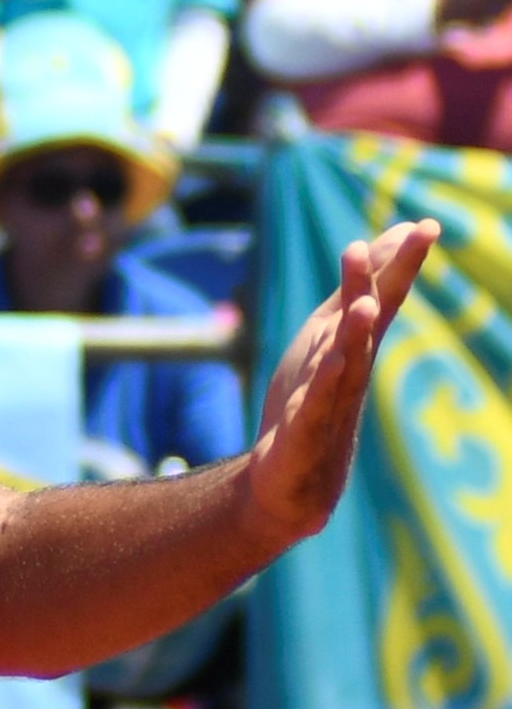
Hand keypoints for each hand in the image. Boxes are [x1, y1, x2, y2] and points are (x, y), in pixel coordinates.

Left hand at [244, 219, 435, 536]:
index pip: (381, 297)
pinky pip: (318, 402)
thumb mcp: (322, 345)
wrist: (285, 484)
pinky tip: (335, 359)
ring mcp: (330, 400)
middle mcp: (349, 369)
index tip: (425, 224)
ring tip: (368, 300)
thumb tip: (371, 250)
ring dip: (357, 330)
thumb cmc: (305, 407)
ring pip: (347, 358)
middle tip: (414, 236)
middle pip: (372, 318)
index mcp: (351, 347)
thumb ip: (345, 302)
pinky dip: (326, 380)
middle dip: (390, 278)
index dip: (400, 262)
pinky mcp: (305, 431)